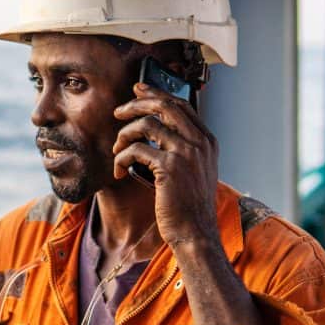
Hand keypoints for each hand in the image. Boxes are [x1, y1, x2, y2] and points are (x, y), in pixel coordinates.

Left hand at [112, 82, 220, 248]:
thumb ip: (183, 149)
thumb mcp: (195, 172)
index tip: (138, 91)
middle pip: (164, 106)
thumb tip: (155, 130)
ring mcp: (186, 153)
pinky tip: (119, 170)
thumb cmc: (189, 206)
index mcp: (207, 141)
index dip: (157, 95)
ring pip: (146, 125)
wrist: (195, 233)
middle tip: (119, 112)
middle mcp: (200, 142)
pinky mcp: (169, 167)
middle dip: (137, 104)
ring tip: (117, 150)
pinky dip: (122, 158)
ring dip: (124, 135)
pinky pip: (136, 150)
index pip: (181, 105)